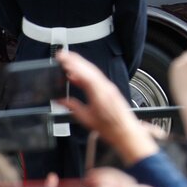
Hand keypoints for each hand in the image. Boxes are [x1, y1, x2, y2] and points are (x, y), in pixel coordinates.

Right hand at [56, 51, 156, 165]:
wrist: (126, 131)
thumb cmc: (110, 128)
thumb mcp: (87, 119)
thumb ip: (73, 108)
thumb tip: (60, 100)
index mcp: (100, 94)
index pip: (85, 76)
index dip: (74, 66)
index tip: (63, 60)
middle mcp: (106, 88)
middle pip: (90, 70)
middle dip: (75, 61)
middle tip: (62, 55)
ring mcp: (109, 88)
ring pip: (94, 72)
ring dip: (81, 64)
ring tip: (67, 60)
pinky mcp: (110, 90)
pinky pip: (97, 77)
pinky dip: (86, 73)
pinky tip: (78, 74)